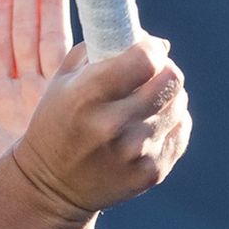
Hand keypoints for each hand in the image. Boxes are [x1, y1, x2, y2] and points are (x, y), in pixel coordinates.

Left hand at [0, 0, 71, 205]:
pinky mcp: (74, 115)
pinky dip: (88, 42)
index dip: (6, 13)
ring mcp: (54, 105)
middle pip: (31, 35)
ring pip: (55, 45)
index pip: (1, 48)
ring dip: (56, 7)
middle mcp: (28, 99)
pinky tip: (94, 14)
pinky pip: (81, 71)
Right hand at [13, 37, 191, 221]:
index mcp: (87, 97)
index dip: (150, 48)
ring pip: (179, 103)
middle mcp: (114, 125)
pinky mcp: (153, 171)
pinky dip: (167, 122)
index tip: (145, 48)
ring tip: (142, 103)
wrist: (49, 186)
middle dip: (163, 68)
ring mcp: (137, 151)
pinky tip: (143, 128)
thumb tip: (156, 42)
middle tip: (149, 72)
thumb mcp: (62, 81)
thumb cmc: (56, 123)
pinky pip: (179, 130)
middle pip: (171, 78)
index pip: (146, 58)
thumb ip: (100, 50)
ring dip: (166, 96)